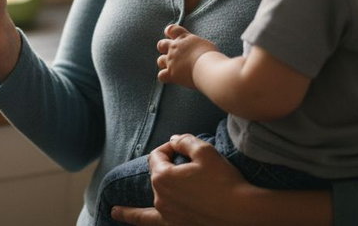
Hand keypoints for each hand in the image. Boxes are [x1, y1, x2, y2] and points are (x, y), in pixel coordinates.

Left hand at [111, 135, 249, 225]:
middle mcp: (159, 197)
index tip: (183, 150)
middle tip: (187, 168)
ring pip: (147, 206)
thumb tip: (173, 140)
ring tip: (114, 211)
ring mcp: (167, 215)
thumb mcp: (205, 151)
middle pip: (156, 178)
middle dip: (166, 170)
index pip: (157, 156)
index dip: (169, 149)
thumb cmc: (225, 181)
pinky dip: (135, 221)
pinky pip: (150, 223)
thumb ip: (184, 141)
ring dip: (131, 209)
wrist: (243, 213)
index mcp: (162, 176)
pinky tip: (122, 220)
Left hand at [156, 24, 217, 88]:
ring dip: (164, 63)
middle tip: (172, 54)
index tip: (170, 35)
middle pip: (161, 44)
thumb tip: (199, 50)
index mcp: (184, 38)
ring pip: (160, 60)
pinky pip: (161, 75)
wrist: (209, 69)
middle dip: (164, 48)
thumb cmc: (212, 57)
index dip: (169, 32)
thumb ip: (198, 45)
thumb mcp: (206, 45)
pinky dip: (165, 77)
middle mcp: (175, 47)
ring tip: (173, 67)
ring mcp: (171, 60)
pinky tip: (172, 78)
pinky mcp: (171, 73)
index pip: (171, 29)